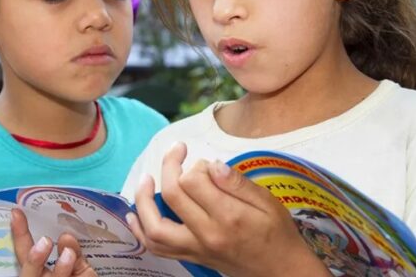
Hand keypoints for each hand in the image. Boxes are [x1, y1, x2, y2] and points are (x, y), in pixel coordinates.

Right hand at [10, 207, 97, 276]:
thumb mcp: (80, 269)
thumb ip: (73, 253)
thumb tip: (66, 236)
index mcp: (40, 272)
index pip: (25, 252)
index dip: (20, 234)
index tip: (17, 212)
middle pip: (28, 274)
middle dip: (34, 259)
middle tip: (45, 242)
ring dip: (60, 270)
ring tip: (69, 255)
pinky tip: (86, 275)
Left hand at [127, 142, 329, 276]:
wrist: (281, 272)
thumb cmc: (278, 234)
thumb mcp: (268, 202)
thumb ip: (238, 183)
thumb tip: (212, 165)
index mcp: (229, 216)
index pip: (194, 181)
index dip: (195, 164)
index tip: (206, 163)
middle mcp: (207, 234)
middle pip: (172, 196)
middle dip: (169, 167)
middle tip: (177, 151)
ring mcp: (196, 249)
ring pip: (155, 227)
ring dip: (143, 201)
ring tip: (145, 180)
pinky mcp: (191, 258)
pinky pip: (157, 247)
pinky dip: (140, 230)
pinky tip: (134, 214)